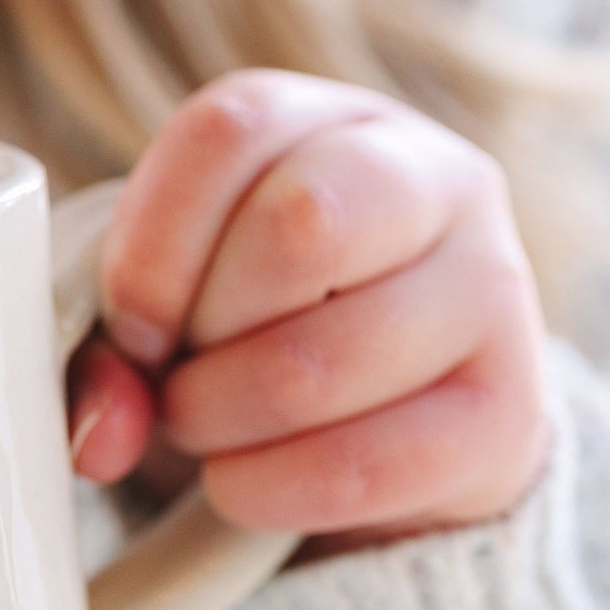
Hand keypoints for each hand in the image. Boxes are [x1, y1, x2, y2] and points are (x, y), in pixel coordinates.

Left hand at [66, 70, 548, 547]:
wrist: (396, 430)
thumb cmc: (257, 332)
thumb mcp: (172, 304)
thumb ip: (105, 348)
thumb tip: (101, 432)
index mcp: (335, 119)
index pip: (231, 129)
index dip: (153, 241)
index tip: (130, 322)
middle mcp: (436, 179)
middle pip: (294, 224)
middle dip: (202, 328)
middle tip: (178, 376)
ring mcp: (491, 291)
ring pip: (317, 361)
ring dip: (221, 421)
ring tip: (208, 430)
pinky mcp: (508, 415)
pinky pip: (359, 466)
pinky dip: (266, 490)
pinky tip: (245, 485)